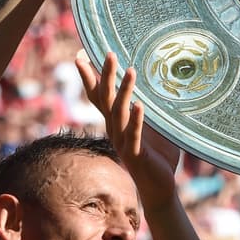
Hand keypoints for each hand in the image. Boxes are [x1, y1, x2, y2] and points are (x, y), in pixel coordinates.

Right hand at [77, 50, 179, 210]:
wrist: (159, 186)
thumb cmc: (156, 154)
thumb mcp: (153, 125)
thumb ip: (149, 107)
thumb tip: (160, 81)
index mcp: (116, 122)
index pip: (98, 95)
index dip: (89, 76)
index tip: (80, 54)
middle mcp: (114, 130)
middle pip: (105, 99)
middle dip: (105, 75)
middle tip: (109, 52)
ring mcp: (123, 142)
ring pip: (119, 113)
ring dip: (125, 90)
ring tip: (131, 70)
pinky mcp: (136, 154)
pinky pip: (135, 134)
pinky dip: (137, 119)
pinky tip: (140, 105)